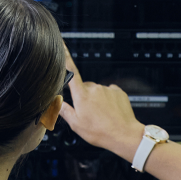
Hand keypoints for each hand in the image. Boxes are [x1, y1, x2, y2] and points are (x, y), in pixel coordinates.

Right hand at [58, 44, 145, 159]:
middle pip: (84, 87)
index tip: (62, 44)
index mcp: (82, 95)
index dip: (65, 57)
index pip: (71, 72)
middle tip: (88, 113)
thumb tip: (56, 103)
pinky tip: (109, 111)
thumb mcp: (77, 125)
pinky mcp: (118, 91)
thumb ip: (64, 111)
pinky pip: (109, 92)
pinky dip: (107, 99)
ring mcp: (107, 89)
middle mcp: (95, 89)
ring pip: (97, 91)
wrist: (124, 134)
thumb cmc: (101, 132)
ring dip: (97, 99)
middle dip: (84, 96)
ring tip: (100, 115)